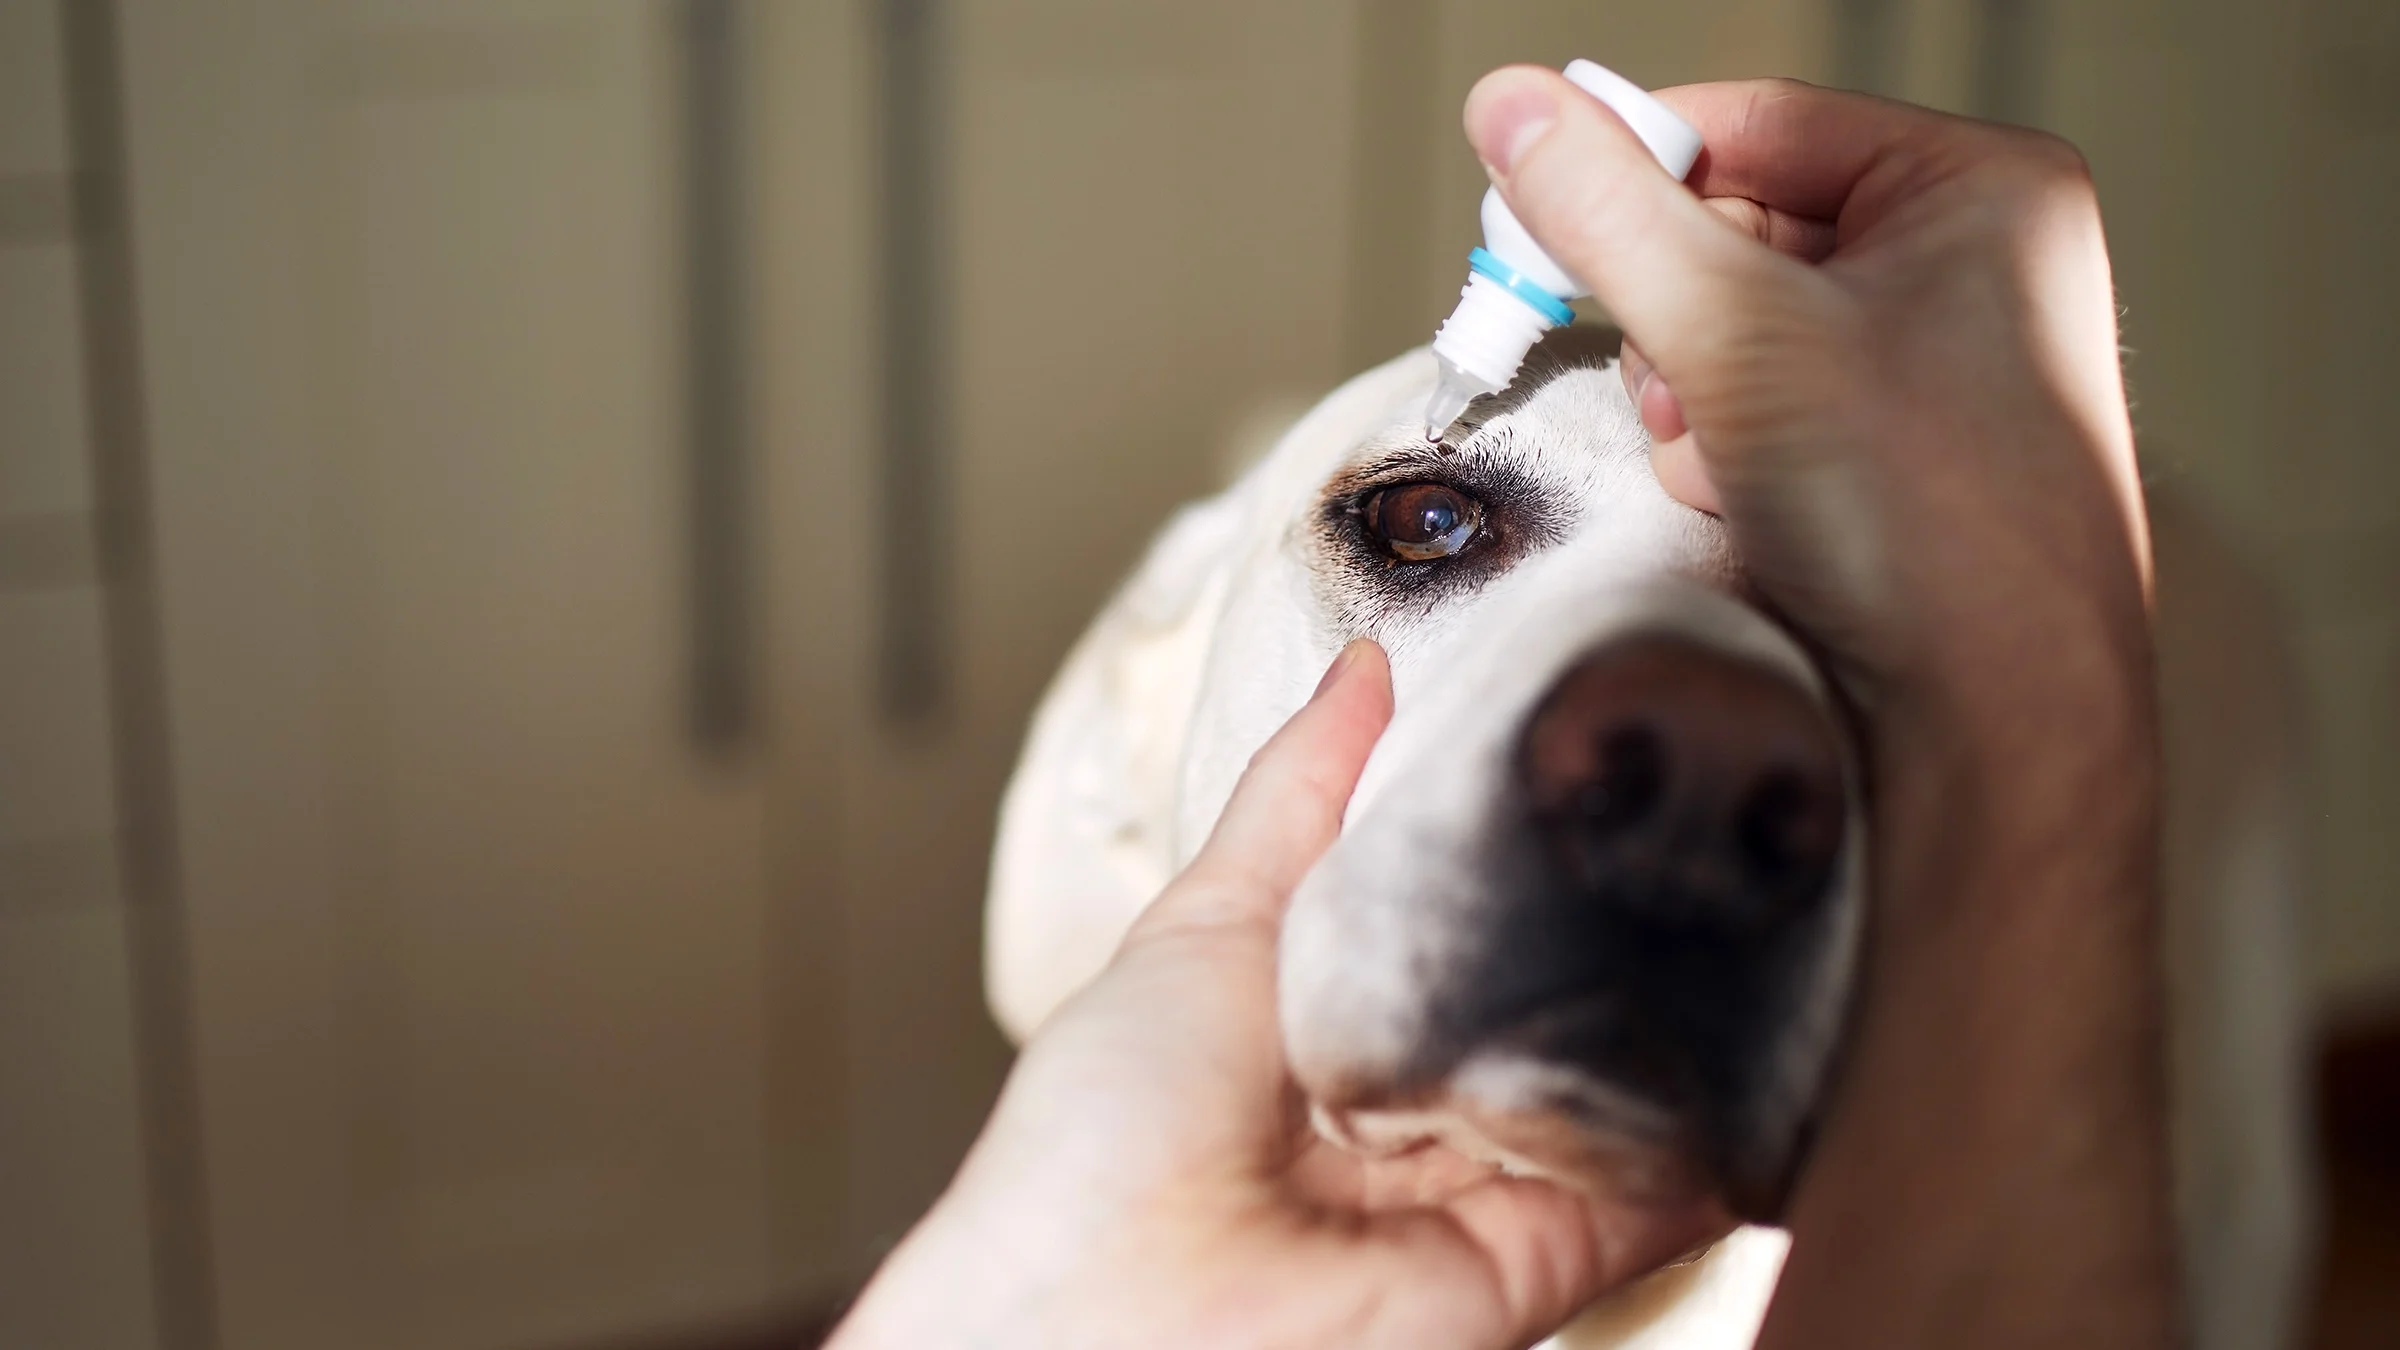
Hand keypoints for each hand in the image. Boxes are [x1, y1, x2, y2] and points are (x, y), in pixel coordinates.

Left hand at [828, 641, 1722, 1349]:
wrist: (1115, 1313)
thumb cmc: (1114, 1123)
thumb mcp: (1207, 918)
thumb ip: (1297, 797)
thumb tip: (1366, 665)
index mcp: (1338, 1011)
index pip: (1466, 905)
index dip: (1529, 832)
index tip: (1611, 737)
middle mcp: (1420, 1097)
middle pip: (1553, 989)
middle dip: (1624, 912)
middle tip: (1705, 809)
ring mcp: (1484, 1180)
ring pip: (1620, 1083)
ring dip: (1689, 1013)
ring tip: (1767, 898)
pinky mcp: (1541, 1261)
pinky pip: (1656, 1193)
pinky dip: (1719, 1139)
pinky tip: (1777, 1047)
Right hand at [1462, 74, 2176, 1348]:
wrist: (1999, 728)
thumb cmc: (1930, 524)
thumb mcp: (1736, 334)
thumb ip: (1606, 214)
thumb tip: (1512, 105)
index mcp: (1982, 191)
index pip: (1756, 122)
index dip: (1637, 166)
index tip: (1535, 205)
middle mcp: (1975, 268)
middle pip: (1740, 230)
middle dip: (1674, 318)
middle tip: (1661, 378)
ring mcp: (1939, 369)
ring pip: (1735, 332)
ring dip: (1691, 397)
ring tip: (1729, 461)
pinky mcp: (1897, 460)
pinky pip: (1761, 412)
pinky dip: (1725, 455)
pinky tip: (1753, 507)